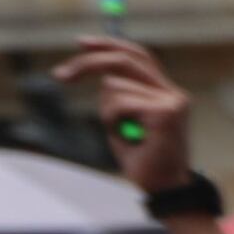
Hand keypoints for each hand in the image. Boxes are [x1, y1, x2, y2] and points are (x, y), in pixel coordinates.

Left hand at [54, 36, 193, 188]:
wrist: (163, 190)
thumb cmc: (143, 160)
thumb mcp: (122, 122)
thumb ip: (117, 97)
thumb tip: (101, 76)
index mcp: (165, 92)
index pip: (139, 56)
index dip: (109, 44)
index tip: (80, 43)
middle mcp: (173, 92)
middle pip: (124, 59)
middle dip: (88, 64)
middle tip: (60, 76)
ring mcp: (172, 101)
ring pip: (114, 85)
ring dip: (106, 111)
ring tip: (122, 135)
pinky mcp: (166, 112)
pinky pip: (120, 102)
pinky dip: (113, 120)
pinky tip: (129, 138)